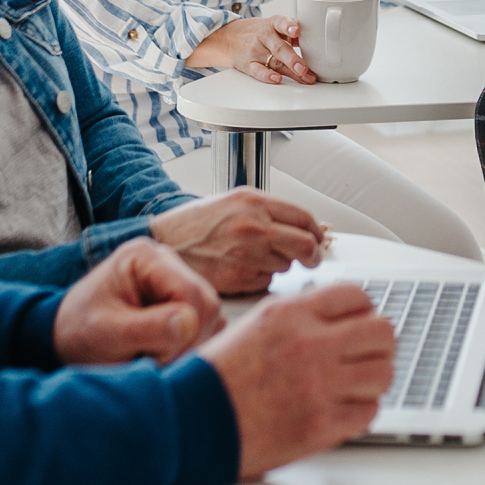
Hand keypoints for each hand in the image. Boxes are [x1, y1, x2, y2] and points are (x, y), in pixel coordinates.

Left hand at [53, 236, 225, 365]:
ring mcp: (179, 281)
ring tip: (149, 354)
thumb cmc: (79, 332)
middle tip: (148, 357)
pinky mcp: (186, 302)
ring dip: (186, 347)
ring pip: (212, 318)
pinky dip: (189, 347)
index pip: (190, 294)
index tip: (149, 354)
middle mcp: (168, 262)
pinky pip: (208, 327)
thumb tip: (189, 324)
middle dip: (183, 341)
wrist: (68, 337)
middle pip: (207, 304)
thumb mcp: (104, 333)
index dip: (180, 332)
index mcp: (145, 257)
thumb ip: (146, 328)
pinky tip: (161, 351)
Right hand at [148, 189, 328, 293]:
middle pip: (306, 245)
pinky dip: (260, 278)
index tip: (319, 238)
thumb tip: (309, 225)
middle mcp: (253, 227)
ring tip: (255, 257)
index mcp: (254, 202)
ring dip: (279, 265)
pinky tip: (242, 269)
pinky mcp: (238, 278)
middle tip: (310, 259)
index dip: (316, 231)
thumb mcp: (235, 202)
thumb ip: (271, 212)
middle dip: (312, 255)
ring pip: (286, 266)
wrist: (165, 243)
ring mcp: (247, 254)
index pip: (304, 218)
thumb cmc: (196, 224)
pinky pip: (266, 282)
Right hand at [185, 16, 319, 84]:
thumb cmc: (258, 32)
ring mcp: (254, 51)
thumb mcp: (273, 26)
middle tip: (305, 68)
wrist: (228, 38)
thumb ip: (291, 34)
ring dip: (289, 71)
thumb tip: (316, 42)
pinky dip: (267, 76)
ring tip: (303, 76)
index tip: (296, 31)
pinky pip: (257, 71)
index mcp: (272, 24)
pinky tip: (277, 79)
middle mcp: (263, 37)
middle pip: (280, 48)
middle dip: (293, 58)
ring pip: (273, 61)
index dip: (289, 26)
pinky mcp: (247, 64)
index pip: (281, 22)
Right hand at [199, 285, 399, 479]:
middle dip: (380, 343)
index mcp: (291, 313)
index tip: (362, 321)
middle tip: (370, 353)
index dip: (365, 310)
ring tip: (358, 384)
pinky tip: (345, 409)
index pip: (357, 296)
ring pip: (383, 372)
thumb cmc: (214, 376)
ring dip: (374, 378)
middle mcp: (309, 343)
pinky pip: (369, 412)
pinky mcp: (320, 425)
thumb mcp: (254, 324)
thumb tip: (331, 315)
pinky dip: (362, 412)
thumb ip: (297, 315)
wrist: (189, 421)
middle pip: (383, 331)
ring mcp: (318, 384)